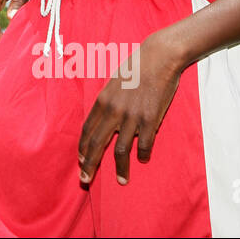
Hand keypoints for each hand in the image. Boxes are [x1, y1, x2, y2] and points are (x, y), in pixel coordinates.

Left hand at [77, 32, 182, 185]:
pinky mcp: (150, 119)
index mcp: (102, 101)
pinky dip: (142, 154)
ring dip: (120, 168)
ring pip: (120, 150)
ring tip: (121, 181)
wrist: (158, 57)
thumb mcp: (113, 83)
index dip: (83, 149)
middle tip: (85, 180)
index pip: (87, 131)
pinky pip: (144, 144)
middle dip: (89, 165)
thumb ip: (107, 102)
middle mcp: (113, 110)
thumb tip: (102, 119)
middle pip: (96, 144)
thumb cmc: (136, 68)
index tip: (81, 162)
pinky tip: (142, 159)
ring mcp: (131, 116)